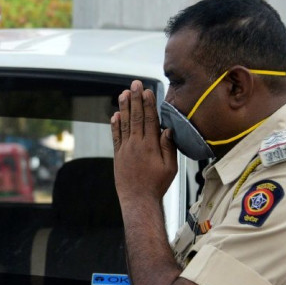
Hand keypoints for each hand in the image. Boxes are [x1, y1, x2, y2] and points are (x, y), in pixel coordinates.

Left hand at [111, 80, 177, 201]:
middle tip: (134, 84)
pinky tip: (115, 114)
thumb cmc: (156, 185)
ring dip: (124, 107)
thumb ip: (169, 147)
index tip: (147, 91)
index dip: (148, 104)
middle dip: (135, 99)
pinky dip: (115, 125)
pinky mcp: (118, 155)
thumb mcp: (170, 167)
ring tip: (123, 93)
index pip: (150, 120)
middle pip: (136, 117)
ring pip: (124, 124)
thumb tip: (168, 129)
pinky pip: (116, 136)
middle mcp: (136, 145)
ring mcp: (125, 149)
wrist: (138, 200)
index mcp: (151, 146)